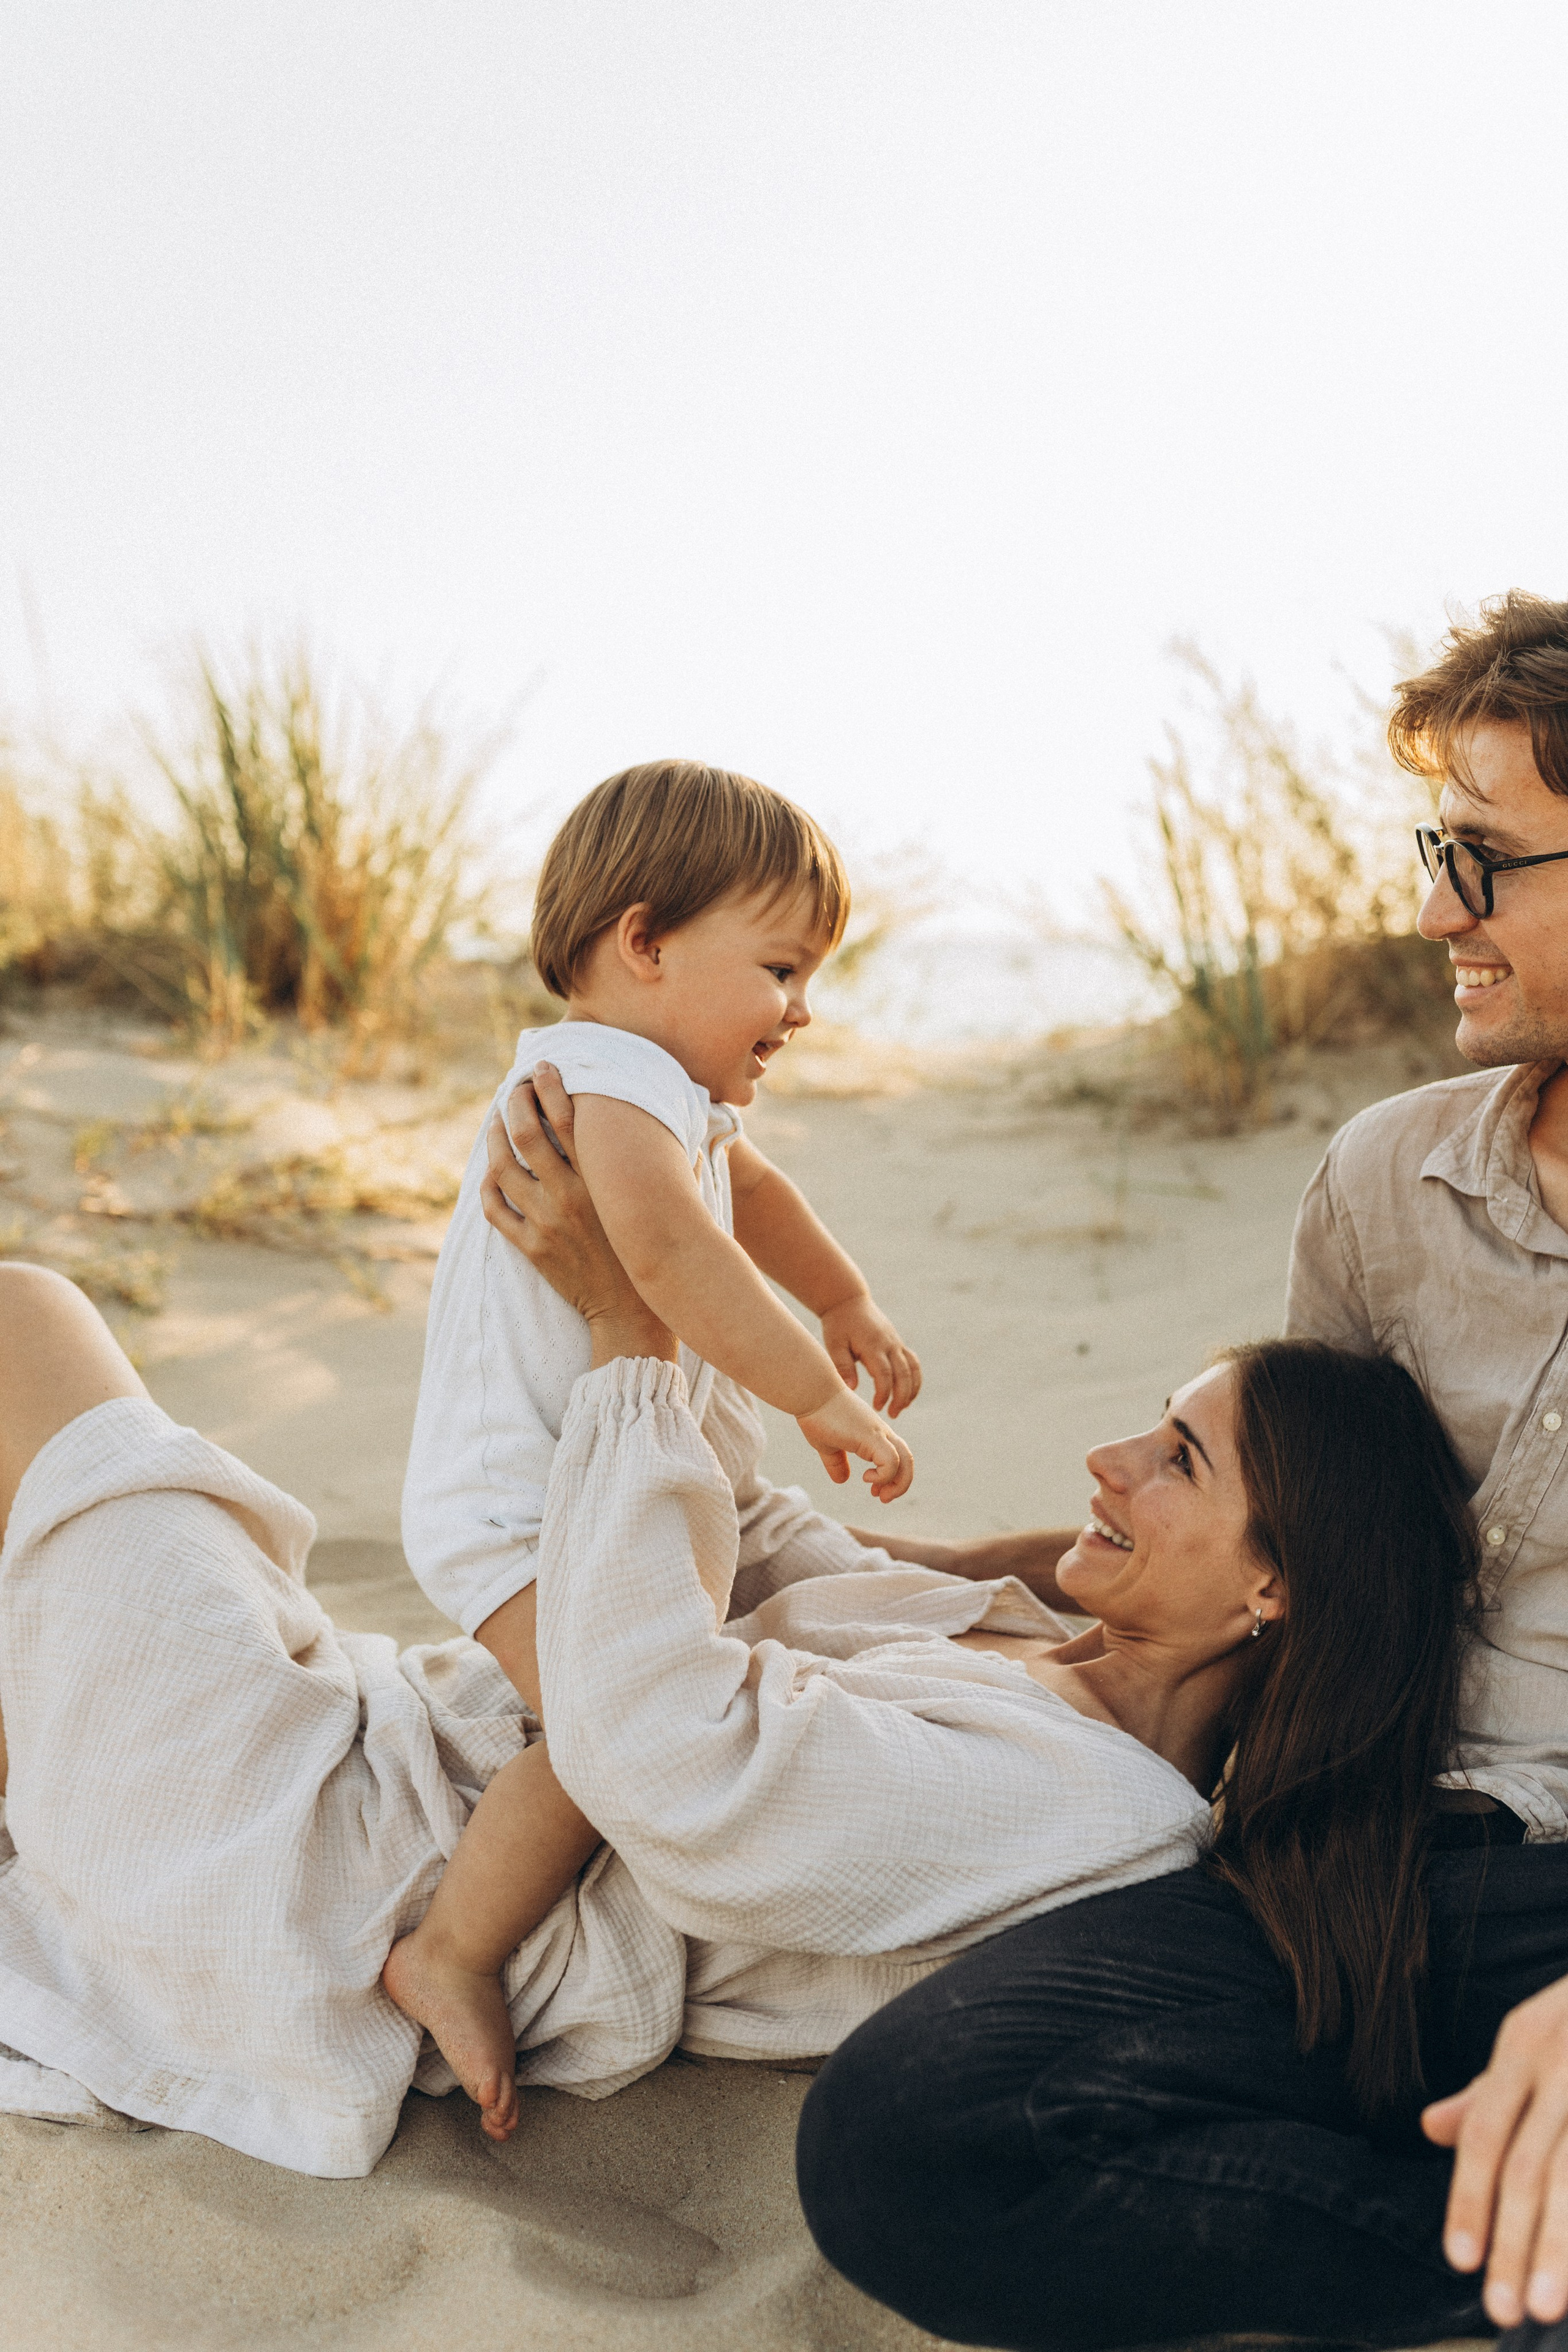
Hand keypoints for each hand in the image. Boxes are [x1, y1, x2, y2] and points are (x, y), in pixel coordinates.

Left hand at [481, 1065, 673, 1363]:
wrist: (632, 1312)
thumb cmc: (653, 1249)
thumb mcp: (669, 1201)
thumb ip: (671, 1159)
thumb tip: (679, 1120)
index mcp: (602, 1180)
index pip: (568, 1118)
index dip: (550, 1086)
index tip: (543, 1068)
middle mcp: (570, 1196)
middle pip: (527, 1135)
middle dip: (515, 1103)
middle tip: (514, 1089)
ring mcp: (546, 1223)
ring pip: (502, 1169)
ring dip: (494, 1139)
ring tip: (496, 1123)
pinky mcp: (531, 1248)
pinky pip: (495, 1210)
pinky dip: (487, 1187)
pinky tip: (490, 1173)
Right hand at [798, 1384, 912, 1502]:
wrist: (812, 1393)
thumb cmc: (816, 1414)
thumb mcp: (827, 1445)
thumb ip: (836, 1462)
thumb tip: (842, 1480)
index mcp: (874, 1435)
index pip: (897, 1457)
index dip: (892, 1478)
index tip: (875, 1490)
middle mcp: (881, 1433)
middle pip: (908, 1459)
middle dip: (901, 1484)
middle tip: (883, 1498)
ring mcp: (878, 1433)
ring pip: (905, 1460)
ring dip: (898, 1483)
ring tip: (879, 1494)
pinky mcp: (871, 1436)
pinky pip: (891, 1461)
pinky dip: (884, 1475)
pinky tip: (866, 1478)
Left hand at [820, 1293, 920, 1416]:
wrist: (848, 1301)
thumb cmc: (838, 1325)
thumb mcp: (835, 1344)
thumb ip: (843, 1366)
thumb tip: (851, 1388)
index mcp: (873, 1345)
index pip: (884, 1374)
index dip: (884, 1393)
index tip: (877, 1408)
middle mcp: (889, 1344)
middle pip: (904, 1374)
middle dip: (901, 1397)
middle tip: (892, 1415)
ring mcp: (896, 1342)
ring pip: (913, 1369)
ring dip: (911, 1390)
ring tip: (901, 1407)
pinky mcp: (898, 1343)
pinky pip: (913, 1362)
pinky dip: (914, 1379)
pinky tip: (907, 1393)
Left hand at [1423, 1970, 1567, 2324]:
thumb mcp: (1531, 2037)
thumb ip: (1485, 2092)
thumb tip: (1428, 2128)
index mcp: (1524, 2044)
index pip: (1485, 2134)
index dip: (1469, 2198)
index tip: (1459, 2263)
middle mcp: (1564, 2065)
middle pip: (1529, 2169)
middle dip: (1515, 2244)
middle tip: (1503, 2312)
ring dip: (1560, 2247)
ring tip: (1547, 2307)